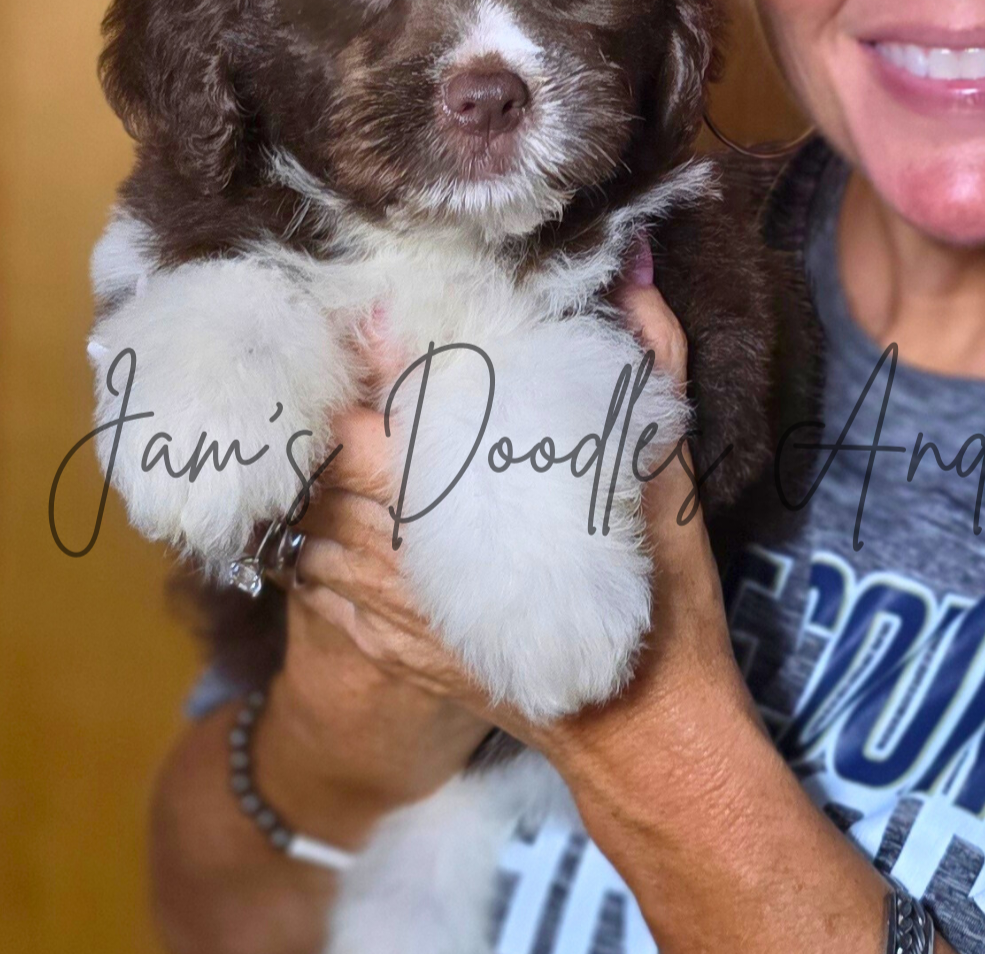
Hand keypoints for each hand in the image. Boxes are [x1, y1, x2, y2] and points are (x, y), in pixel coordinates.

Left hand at [285, 231, 728, 761]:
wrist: (644, 729)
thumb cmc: (660, 590)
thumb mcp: (664, 465)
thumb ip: (647, 354)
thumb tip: (632, 263)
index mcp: (473, 490)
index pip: (391, 405)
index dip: (372, 354)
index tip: (372, 310)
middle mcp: (413, 545)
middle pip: (333, 457)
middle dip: (338, 407)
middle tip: (348, 361)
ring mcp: (389, 603)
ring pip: (312, 518)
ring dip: (319, 471)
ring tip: (334, 426)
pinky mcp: (384, 645)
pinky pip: (316, 582)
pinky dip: (315, 540)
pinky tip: (336, 515)